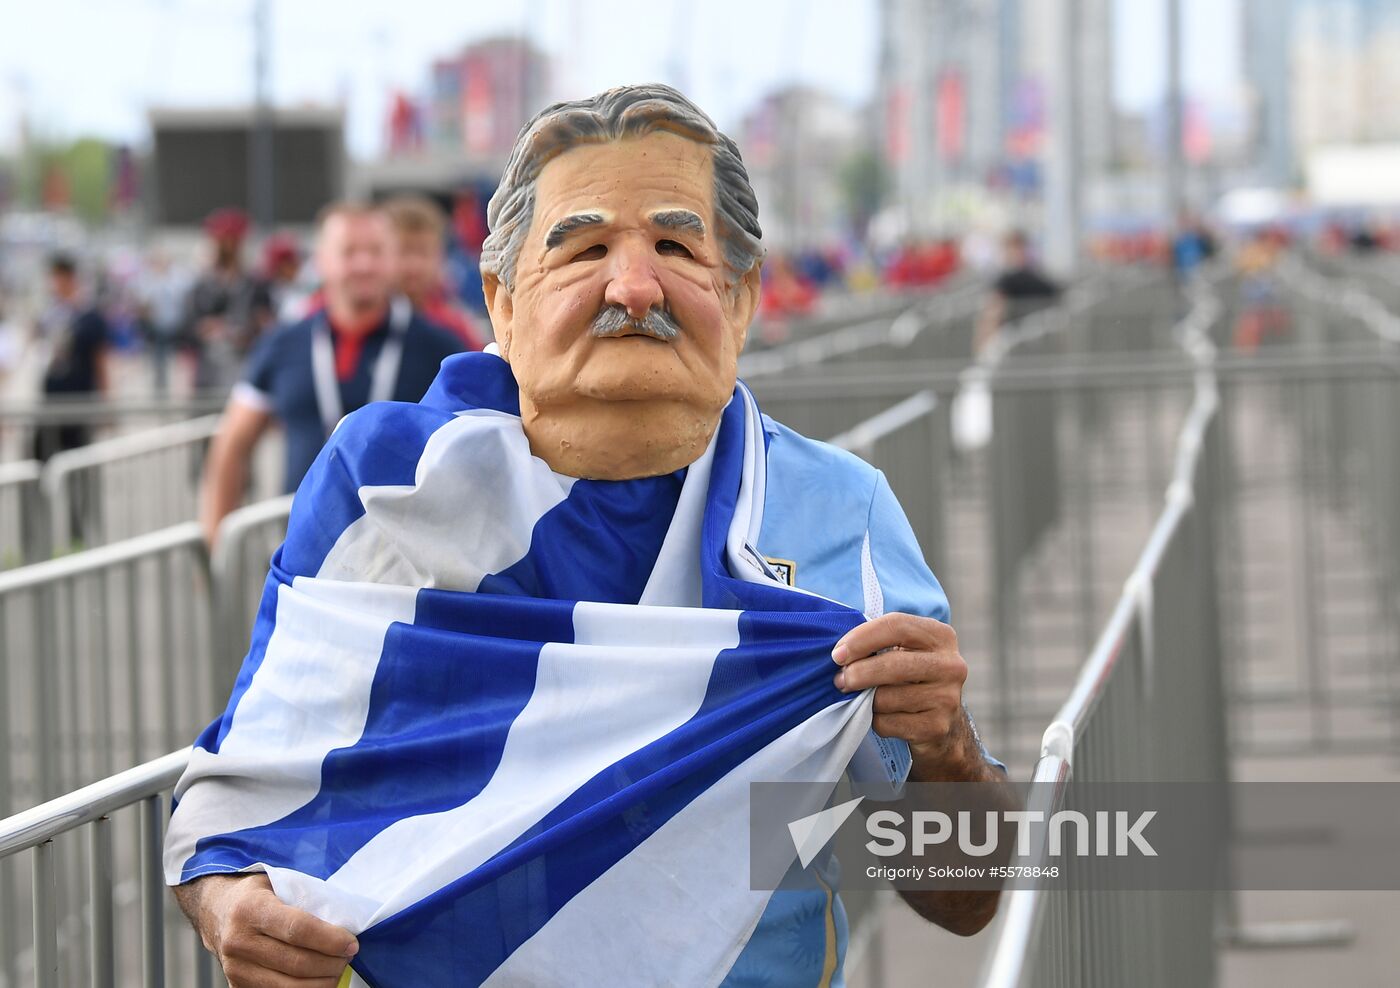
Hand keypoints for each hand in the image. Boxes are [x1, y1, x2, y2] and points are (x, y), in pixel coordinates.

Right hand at [179, 873, 356, 986]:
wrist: (218, 912)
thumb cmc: (258, 896)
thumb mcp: (279, 884)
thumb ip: (306, 901)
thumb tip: (346, 921)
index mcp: (251, 909)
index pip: (298, 929)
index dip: (330, 939)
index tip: (351, 943)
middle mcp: (239, 942)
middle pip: (297, 963)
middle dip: (332, 963)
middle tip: (349, 955)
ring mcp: (235, 969)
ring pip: (290, 987)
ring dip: (323, 981)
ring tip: (337, 968)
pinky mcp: (237, 987)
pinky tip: (319, 979)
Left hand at [832, 612, 969, 763]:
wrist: (942, 720)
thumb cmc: (912, 677)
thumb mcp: (905, 650)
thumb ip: (879, 643)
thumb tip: (840, 654)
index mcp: (941, 636)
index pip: (896, 626)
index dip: (861, 638)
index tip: (838, 654)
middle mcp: (951, 665)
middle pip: (892, 664)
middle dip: (858, 673)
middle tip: (840, 680)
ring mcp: (947, 698)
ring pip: (886, 698)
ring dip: (867, 701)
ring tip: (867, 699)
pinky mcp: (937, 726)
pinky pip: (888, 723)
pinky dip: (876, 721)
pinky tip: (884, 716)